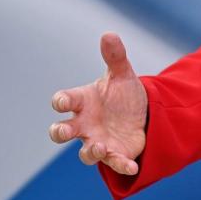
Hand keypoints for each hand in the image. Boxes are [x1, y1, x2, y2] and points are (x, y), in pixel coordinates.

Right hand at [49, 32, 147, 175]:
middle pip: (61, 132)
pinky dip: (122, 166)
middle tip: (64, 131)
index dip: (61, 101)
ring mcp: (98, 140)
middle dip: (59, 132)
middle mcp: (85, 124)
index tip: (62, 101)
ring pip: (85, 153)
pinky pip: (115, 163)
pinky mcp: (115, 154)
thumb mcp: (122, 74)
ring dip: (90, 151)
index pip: (64, 101)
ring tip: (100, 146)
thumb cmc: (121, 94)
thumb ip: (115, 57)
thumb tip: (109, 34)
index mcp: (84, 102)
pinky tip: (133, 166)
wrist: (141, 114)